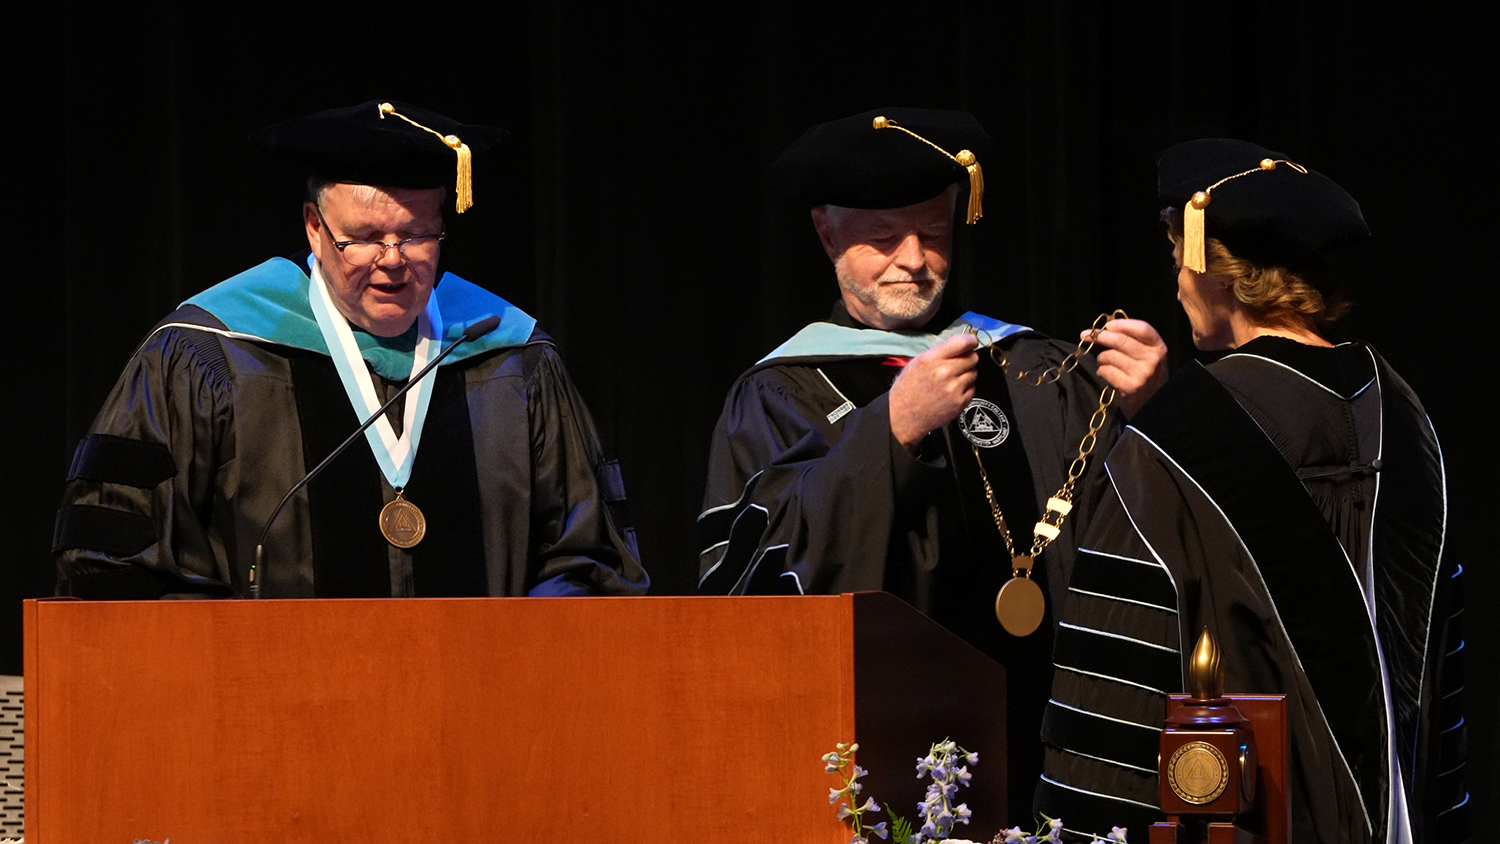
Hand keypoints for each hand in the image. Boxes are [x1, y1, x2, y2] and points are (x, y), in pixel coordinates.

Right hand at [889, 334, 978, 451]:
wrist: (904, 416)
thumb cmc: (908, 388)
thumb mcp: (917, 362)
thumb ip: (939, 353)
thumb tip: (961, 346)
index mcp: (931, 359)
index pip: (962, 343)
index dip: (971, 340)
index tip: (972, 341)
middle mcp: (944, 372)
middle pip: (972, 357)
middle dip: (968, 358)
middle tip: (959, 363)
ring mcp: (954, 389)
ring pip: (973, 372)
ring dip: (966, 373)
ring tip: (952, 379)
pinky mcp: (960, 402)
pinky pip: (972, 388)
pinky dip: (966, 388)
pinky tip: (952, 391)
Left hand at [1082, 318, 1167, 419]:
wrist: (1151, 404)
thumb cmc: (1145, 375)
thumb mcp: (1148, 356)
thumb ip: (1134, 341)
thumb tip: (1106, 328)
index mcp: (1159, 347)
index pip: (1142, 328)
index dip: (1122, 324)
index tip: (1108, 325)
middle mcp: (1153, 360)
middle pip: (1121, 340)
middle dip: (1100, 336)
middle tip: (1087, 335)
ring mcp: (1142, 374)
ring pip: (1109, 356)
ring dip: (1101, 359)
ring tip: (1106, 364)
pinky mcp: (1130, 386)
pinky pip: (1105, 371)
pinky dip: (1101, 371)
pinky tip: (1106, 374)